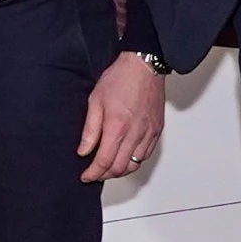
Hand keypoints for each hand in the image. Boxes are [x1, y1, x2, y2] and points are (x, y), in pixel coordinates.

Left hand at [79, 51, 164, 181]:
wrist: (144, 66)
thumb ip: (90, 130)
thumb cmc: (120, 78)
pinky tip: (125, 156)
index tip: (86, 176)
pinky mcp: (157, 130)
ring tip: (108, 166)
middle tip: (95, 173)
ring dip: (120, 170)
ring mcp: (148, 133)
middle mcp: (135, 133)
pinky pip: (146, 155)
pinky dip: (134, 161)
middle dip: (105, 175)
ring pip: (135, 164)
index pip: (104, 161)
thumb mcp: (95, 101)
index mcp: (118, 127)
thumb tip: (83, 151)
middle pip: (120, 168)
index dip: (93, 173)